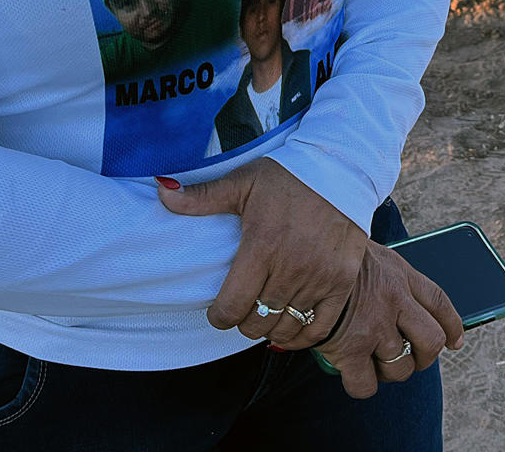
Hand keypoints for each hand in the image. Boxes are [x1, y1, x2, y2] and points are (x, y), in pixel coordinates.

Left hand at [156, 158, 366, 350]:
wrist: (341, 169)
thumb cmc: (288, 176)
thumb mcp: (243, 182)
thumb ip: (202, 197)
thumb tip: (162, 192)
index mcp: (262, 246)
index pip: (232, 306)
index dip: (218, 317)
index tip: (217, 311)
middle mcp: (291, 267)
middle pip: (256, 323)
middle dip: (242, 322)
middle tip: (241, 310)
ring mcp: (320, 277)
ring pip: (285, 327)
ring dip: (269, 329)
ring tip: (263, 316)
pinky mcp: (342, 282)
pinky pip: (319, 326)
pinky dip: (302, 335)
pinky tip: (290, 328)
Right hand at [314, 241, 465, 398]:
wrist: (299, 256)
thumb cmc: (328, 256)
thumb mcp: (366, 253)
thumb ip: (386, 275)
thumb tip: (394, 296)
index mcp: (400, 274)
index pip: (439, 302)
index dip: (452, 325)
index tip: (455, 340)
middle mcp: (394, 300)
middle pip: (431, 341)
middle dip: (425, 357)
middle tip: (411, 358)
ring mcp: (374, 326)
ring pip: (400, 367)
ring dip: (391, 371)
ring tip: (374, 362)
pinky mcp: (350, 349)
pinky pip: (366, 384)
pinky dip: (362, 385)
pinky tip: (353, 374)